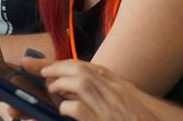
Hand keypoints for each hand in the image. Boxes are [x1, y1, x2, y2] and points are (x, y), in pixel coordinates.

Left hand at [19, 58, 159, 120]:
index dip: (63, 65)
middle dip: (58, 69)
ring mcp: (110, 107)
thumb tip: (77, 87)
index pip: (86, 67)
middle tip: (43, 74)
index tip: (46, 67)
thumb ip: (104, 91)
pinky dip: (66, 107)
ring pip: (81, 84)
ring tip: (52, 91)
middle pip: (82, 70)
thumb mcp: (124, 100)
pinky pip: (79, 109)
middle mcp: (115, 92)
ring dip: (61, 85)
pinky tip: (63, 110)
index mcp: (118, 85)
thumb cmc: (139, 117)